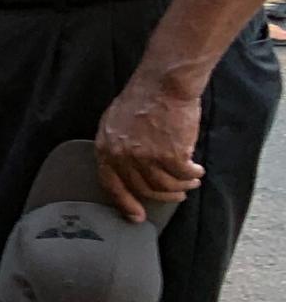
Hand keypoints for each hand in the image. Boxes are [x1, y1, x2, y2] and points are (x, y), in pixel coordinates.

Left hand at [94, 76, 205, 221]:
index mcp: (105, 148)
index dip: (124, 203)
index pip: (111, 184)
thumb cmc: (142, 99)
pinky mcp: (170, 155)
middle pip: (142, 189)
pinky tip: (197, 170)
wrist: (163, 84)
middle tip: (177, 195)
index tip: (136, 217)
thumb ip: (117, 147)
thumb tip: (125, 170)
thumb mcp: (115, 123)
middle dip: (162, 196)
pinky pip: (183, 175)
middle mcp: (122, 156)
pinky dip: (192, 175)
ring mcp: (145, 157)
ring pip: (165, 186)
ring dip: (181, 186)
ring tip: (190, 182)